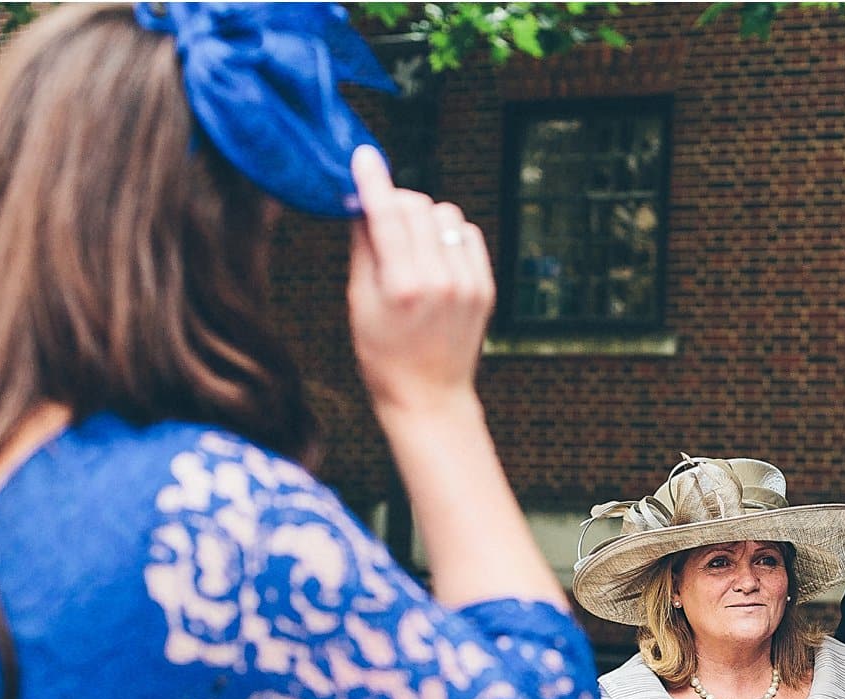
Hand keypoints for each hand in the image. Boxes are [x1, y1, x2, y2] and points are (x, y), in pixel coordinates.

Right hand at [347, 145, 493, 415]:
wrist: (429, 396)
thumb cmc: (382, 353)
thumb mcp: (358, 303)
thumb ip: (364, 248)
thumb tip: (362, 201)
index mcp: (402, 287)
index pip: (387, 216)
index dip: (374, 181)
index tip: (364, 156)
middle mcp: (440, 281)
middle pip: (418, 208)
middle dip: (396, 202)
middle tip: (381, 216)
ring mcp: (468, 284)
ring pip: (446, 216)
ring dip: (424, 218)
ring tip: (409, 243)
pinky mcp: (486, 288)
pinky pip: (468, 235)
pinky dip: (448, 234)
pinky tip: (434, 253)